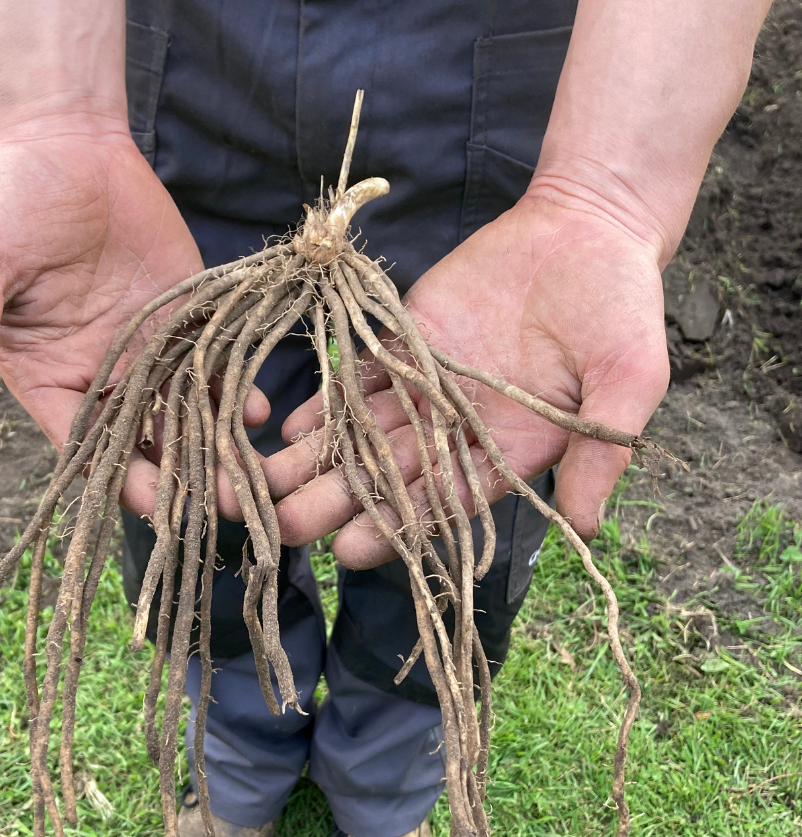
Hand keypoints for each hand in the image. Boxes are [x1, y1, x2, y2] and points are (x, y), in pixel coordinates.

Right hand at [0, 128, 268, 515]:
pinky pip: (216, 371)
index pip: (84, 448)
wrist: (69, 149)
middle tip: (223, 508)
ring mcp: (151, 357)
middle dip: (182, 479)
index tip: (152, 505)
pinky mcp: (189, 327)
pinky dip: (238, 394)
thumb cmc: (10, 205)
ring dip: (219, 451)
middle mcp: (104, 382)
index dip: (117, 480)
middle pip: (145, 446)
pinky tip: (258, 412)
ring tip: (251, 479)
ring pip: (187, 418)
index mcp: (50, 384)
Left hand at [264, 193, 670, 568]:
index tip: (352, 551)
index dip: (402, 528)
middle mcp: (461, 432)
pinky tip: (286, 428)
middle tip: (284, 526)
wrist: (586, 229)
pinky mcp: (405, 346)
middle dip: (339, 503)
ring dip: (315, 461)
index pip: (449, 504)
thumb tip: (588, 528)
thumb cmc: (619, 305)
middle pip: (392, 478)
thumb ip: (603, 449)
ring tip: (263, 485)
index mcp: (511, 453)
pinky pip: (359, 381)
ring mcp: (428, 389)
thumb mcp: (629, 378)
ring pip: (364, 436)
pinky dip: (326, 404)